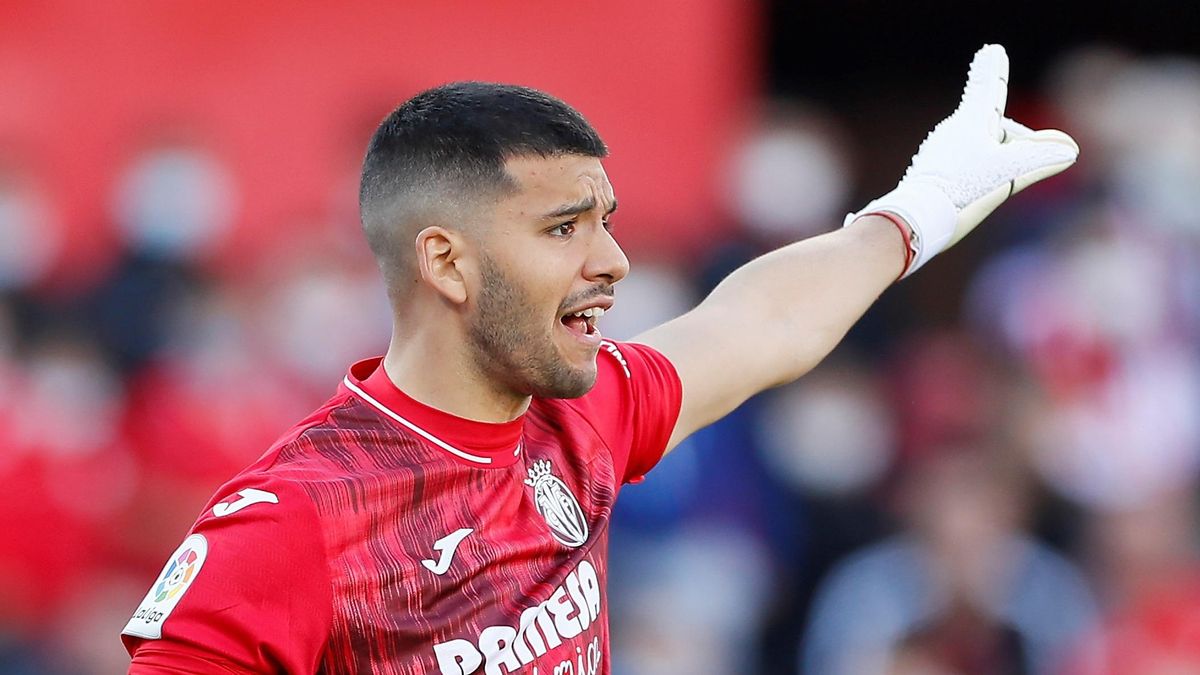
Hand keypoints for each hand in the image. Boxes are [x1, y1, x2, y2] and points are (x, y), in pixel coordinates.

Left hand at [847, 44, 1078, 276]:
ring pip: (983, 146)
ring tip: (992, 184)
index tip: (991, 50)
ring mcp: (941, 150)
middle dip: (1017, 142)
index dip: (992, 71)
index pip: (987, 88)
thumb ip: (1039, 159)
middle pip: (995, 126)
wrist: (915, 219)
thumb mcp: (1006, 172)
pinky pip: (966, 162)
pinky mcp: (934, 171)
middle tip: (1025, 162)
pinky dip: (980, 171)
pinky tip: (974, 190)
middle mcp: (953, 130)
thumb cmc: (960, 190)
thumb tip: (1069, 149)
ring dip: (999, 159)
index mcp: (970, 122)